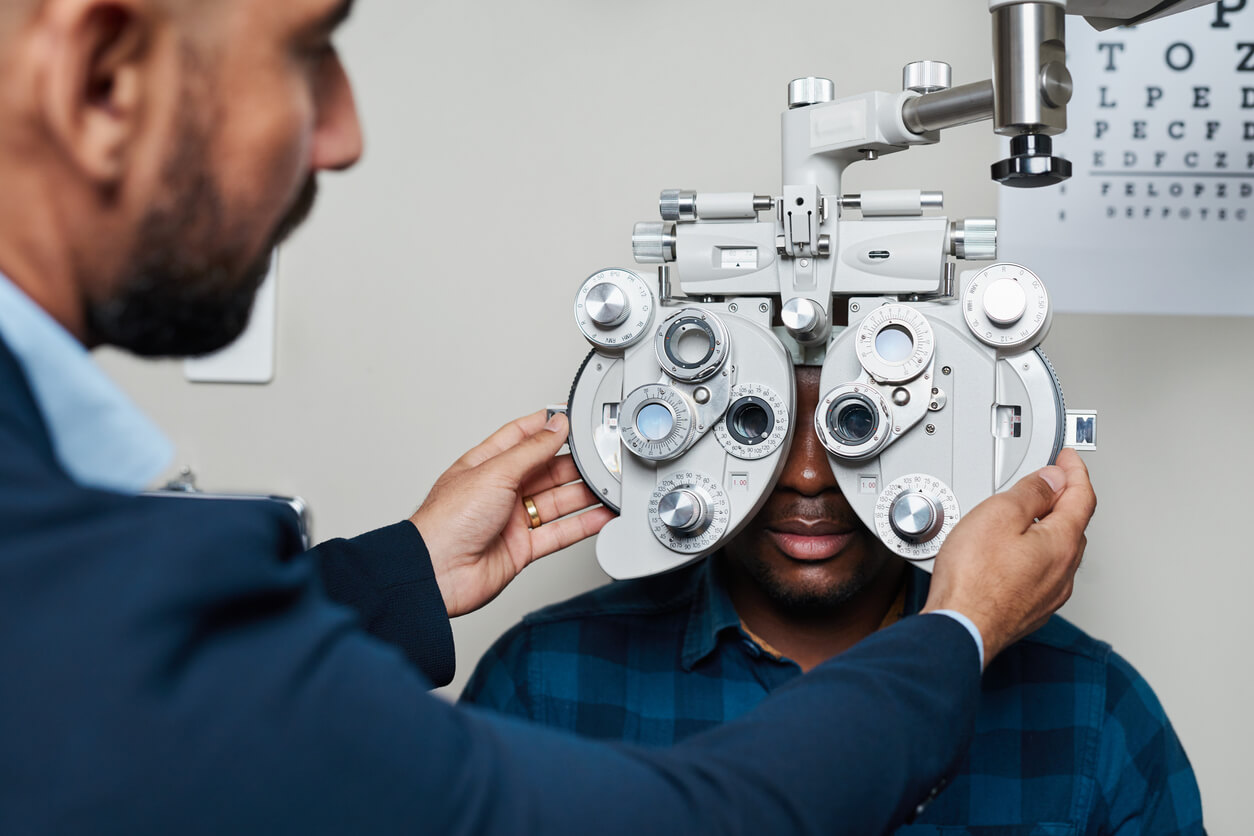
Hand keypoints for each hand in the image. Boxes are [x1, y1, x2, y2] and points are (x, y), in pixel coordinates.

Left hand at [409, 410, 614, 617]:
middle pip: (547, 470)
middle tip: (602, 456)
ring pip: (557, 501)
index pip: (522, 436)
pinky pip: (560, 532)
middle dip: (575, 464)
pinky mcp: (522, 547)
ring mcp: (512, 519)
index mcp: (487, 464)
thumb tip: (556, 426)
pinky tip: (601, 516)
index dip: (548, 426)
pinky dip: (583, 524)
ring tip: (610, 485)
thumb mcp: (494, 472)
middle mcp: (500, 490)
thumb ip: (531, 450)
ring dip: (584, 494)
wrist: (437, 573)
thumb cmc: (447, 521)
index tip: (574, 418)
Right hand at [922, 448, 1096, 665]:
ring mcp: (1049, 594)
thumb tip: (1053, 479)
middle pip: (1073, 525)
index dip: (1076, 472)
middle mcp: (1063, 572)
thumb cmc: (973, 580)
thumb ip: (1030, 492)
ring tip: (1025, 517)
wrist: (960, 628)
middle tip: (1047, 482)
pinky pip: (1042, 574)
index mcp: (1061, 543)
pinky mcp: (1031, 610)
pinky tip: (1012, 555)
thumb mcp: (998, 515)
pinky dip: (1035, 555)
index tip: (1068, 459)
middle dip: (1063, 499)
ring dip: (1048, 529)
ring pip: (1058, 552)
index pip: (1082, 497)